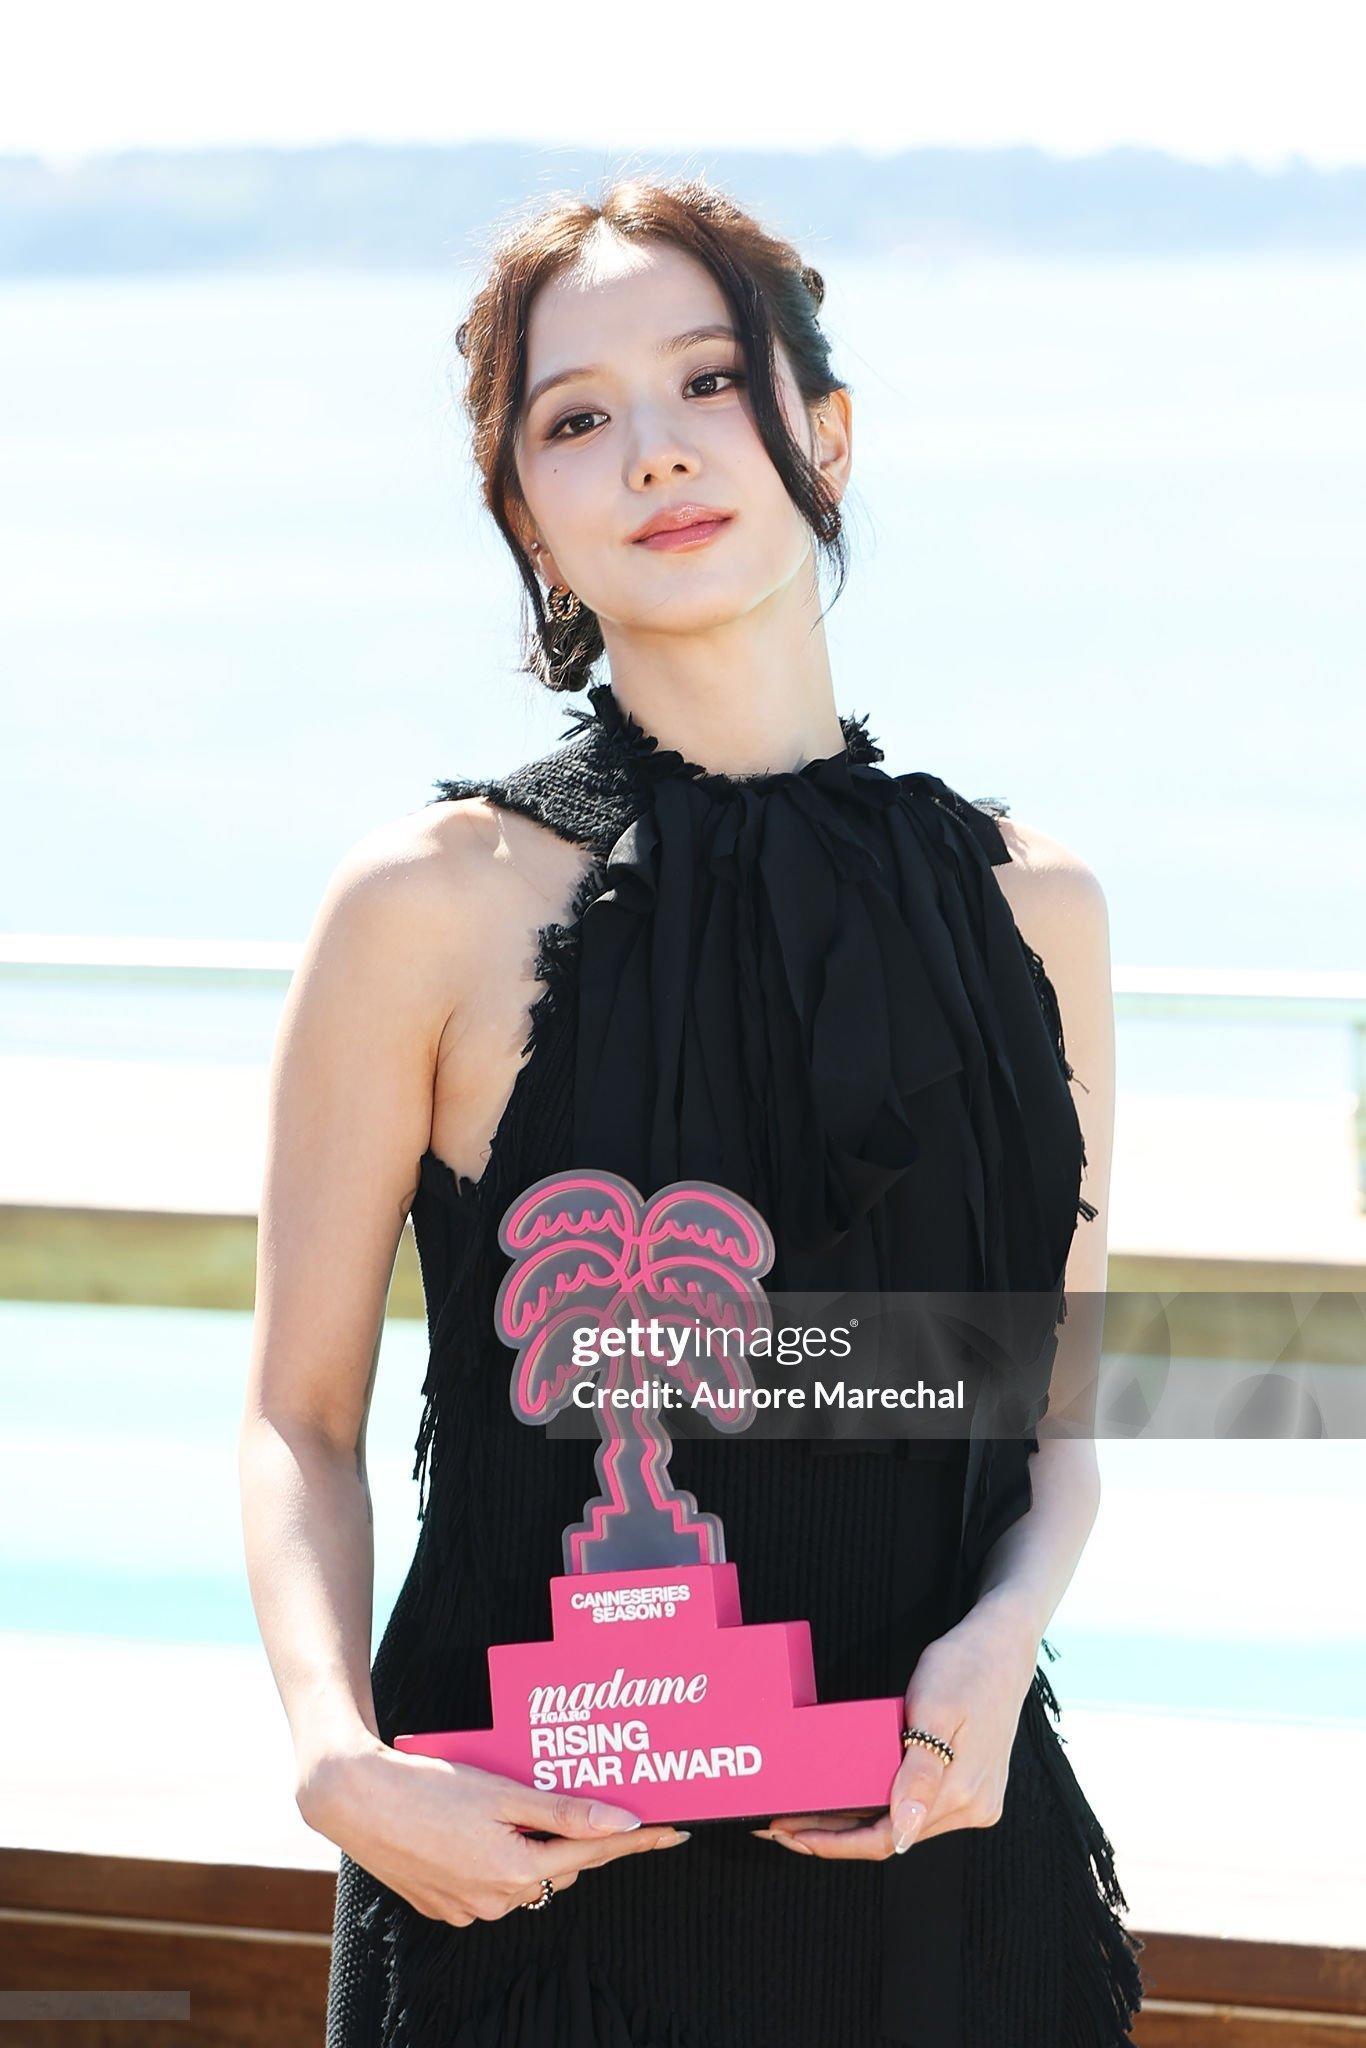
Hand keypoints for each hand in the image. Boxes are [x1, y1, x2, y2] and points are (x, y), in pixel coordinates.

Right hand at [299, 1737, 689, 1922]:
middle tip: (596, 1793)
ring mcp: (470, 1908)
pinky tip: (483, 1823)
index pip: (595, 1853)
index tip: (675, 1828)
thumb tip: (623, 1824)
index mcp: (518, 1872)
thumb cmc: (428, 1787)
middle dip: (580, 1834)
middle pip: (563, 1865)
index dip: (638, 1839)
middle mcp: (498, 1901)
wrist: (354, 1799)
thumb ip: (564, 1811)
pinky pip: (493, 1883)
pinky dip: (501, 1855)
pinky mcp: (446, 1905)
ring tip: (525, 1800)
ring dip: (537, 1843)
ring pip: (528, 1874)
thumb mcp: (503, 1791)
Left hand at [751, 1592, 1039, 1859]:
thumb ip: (919, 1773)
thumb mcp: (935, 1709)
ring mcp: (976, 1799)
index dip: (836, 1844)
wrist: (1004, 1645)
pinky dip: (878, 1807)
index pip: (888, 1839)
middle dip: (835, 1835)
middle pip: (892, 1836)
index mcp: (963, 1793)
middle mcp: (974, 1807)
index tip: (792, 1835)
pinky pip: (916, 1807)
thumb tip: (901, 1832)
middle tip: (782, 1826)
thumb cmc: (966, 1666)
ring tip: (806, 1813)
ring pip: (902, 1824)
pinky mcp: (972, 1786)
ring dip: (854, 1823)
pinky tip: (849, 1798)